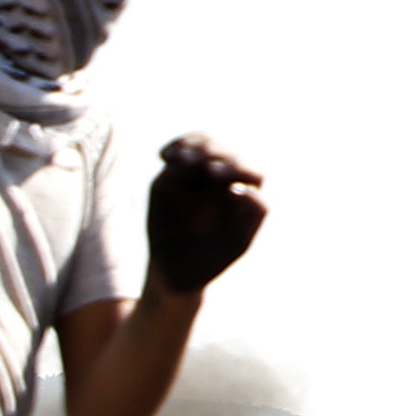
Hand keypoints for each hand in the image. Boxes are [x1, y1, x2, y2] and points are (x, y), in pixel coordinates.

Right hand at [146, 133, 266, 294]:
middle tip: (206, 168)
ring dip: (194, 147)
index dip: (237, 171)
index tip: (219, 179)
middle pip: (226, 154)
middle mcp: (225, 179)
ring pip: (203, 144)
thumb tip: (246, 188)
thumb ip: (252, 216)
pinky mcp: (174, 174)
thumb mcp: (237, 243)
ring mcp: (199, 174)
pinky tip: (164, 156)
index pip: (250, 172)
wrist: (178, 272)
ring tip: (183, 158)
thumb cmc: (212, 259)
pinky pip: (178, 151)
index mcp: (246, 193)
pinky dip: (174, 149)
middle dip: (216, 157)